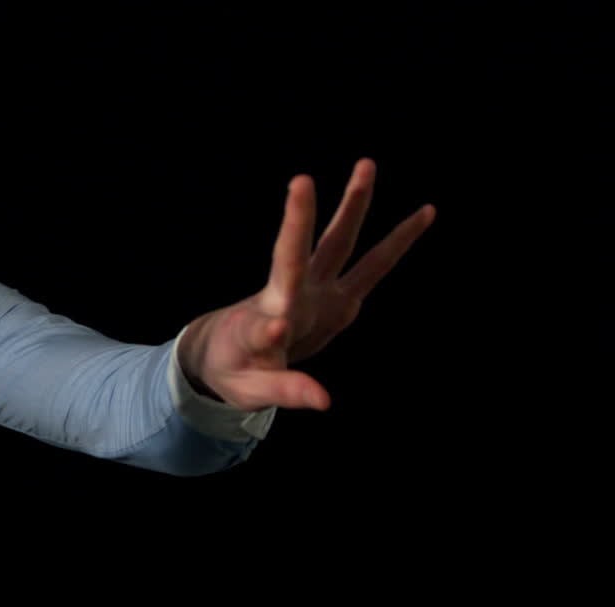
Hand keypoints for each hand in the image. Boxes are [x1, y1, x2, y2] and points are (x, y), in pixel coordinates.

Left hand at [178, 159, 434, 411]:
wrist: (224, 351)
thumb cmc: (233, 370)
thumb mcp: (253, 391)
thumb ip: (288, 390)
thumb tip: (325, 400)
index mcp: (266, 320)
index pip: (264, 321)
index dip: (270, 331)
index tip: (275, 331)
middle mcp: (289, 295)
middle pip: (296, 254)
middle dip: (298, 223)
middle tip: (300, 182)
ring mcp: (314, 291)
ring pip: (337, 244)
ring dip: (352, 206)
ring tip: (367, 164)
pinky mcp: (335, 298)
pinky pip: (371, 266)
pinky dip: (395, 243)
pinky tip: (423, 215)